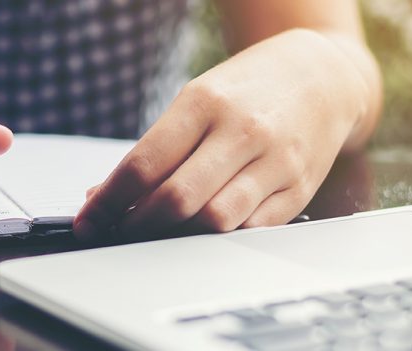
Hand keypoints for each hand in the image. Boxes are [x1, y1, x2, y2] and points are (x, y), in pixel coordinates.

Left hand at [74, 29, 376, 240]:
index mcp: (205, 103)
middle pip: (177, 199)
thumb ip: (156, 148)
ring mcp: (274, 162)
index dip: (107, 201)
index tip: (88, 220)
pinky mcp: (298, 189)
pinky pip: (250, 231)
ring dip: (176, 238)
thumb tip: (105, 195)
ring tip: (156, 235)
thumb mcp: (196, 100)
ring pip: (215, 221)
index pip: (143, 164)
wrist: (324, 77)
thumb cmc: (247, 90)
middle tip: (120, 232)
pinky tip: (199, 235)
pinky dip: (217, 241)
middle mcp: (241, 131)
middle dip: (137, 226)